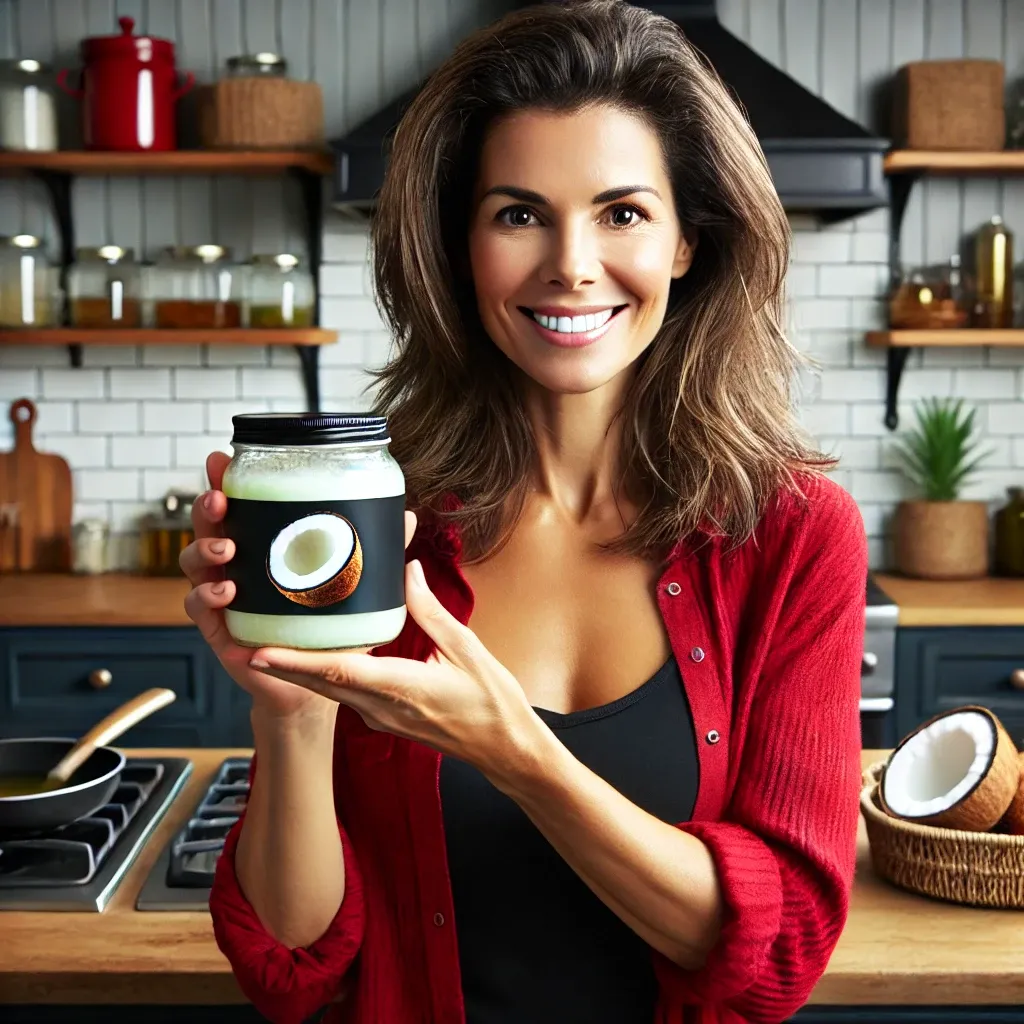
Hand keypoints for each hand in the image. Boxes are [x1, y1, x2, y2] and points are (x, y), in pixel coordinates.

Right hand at [180, 451, 417, 719]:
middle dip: (208, 506)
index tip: (220, 459)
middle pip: (207, 524)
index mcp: (261, 542)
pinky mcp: (218, 627)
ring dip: (204, 549)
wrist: (315, 682)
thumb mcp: (352, 582)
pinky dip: (205, 596)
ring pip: (193, 561)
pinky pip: (196, 606)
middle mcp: (236, 562)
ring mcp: (222, 593)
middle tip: (220, 500)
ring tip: (227, 550)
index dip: (222, 479)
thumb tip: (406, 517)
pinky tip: (225, 592)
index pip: (237, 504)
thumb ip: (374, 549)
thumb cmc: (329, 623)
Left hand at [245, 558, 544, 777]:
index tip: (259, 652)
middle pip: (320, 683)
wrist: (504, 748)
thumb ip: (430, 610)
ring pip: (330, 690)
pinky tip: (320, 656)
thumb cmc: (491, 702)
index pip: (337, 673)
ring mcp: (380, 718)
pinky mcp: (385, 719)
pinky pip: (346, 695)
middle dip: (281, 663)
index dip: (295, 662)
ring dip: (300, 670)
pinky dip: (325, 676)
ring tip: (272, 642)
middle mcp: (381, 707)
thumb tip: (408, 571)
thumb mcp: (466, 648)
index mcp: (401, 687)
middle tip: (245, 641)